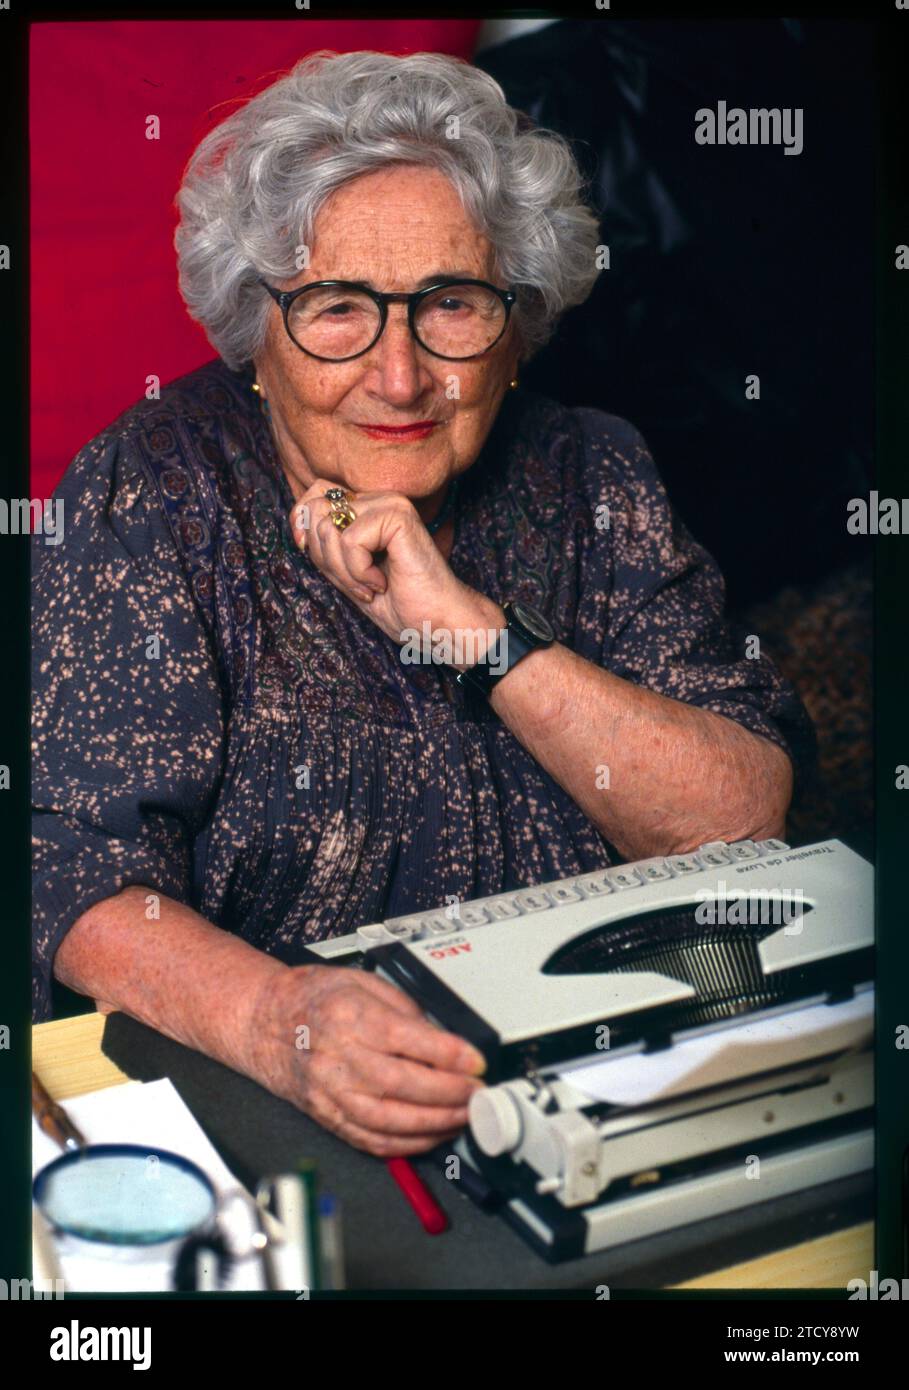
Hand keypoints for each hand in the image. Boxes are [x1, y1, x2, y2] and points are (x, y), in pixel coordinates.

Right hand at [250, 963, 486, 1156]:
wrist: (264, 1021)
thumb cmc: (313, 998)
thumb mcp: (362, 982)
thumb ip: (404, 1008)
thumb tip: (443, 1037)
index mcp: (349, 1016)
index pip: (407, 1039)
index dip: (449, 1054)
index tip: (476, 1061)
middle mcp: (337, 1057)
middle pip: (402, 1083)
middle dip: (449, 1092)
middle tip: (477, 1092)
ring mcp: (330, 1092)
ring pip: (389, 1120)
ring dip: (434, 1123)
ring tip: (462, 1116)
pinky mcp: (327, 1116)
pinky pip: (371, 1140)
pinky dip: (407, 1144)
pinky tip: (431, 1135)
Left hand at [290, 482, 502, 655]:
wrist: (436, 623)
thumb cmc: (398, 603)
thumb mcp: (345, 571)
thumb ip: (324, 543)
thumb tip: (299, 519)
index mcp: (369, 507)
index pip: (315, 493)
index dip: (302, 523)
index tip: (316, 558)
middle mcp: (380, 498)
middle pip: (316, 510)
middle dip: (325, 557)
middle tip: (356, 583)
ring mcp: (391, 503)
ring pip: (330, 527)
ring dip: (344, 571)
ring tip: (371, 587)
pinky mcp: (398, 515)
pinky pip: (350, 540)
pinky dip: (358, 572)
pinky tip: (382, 583)